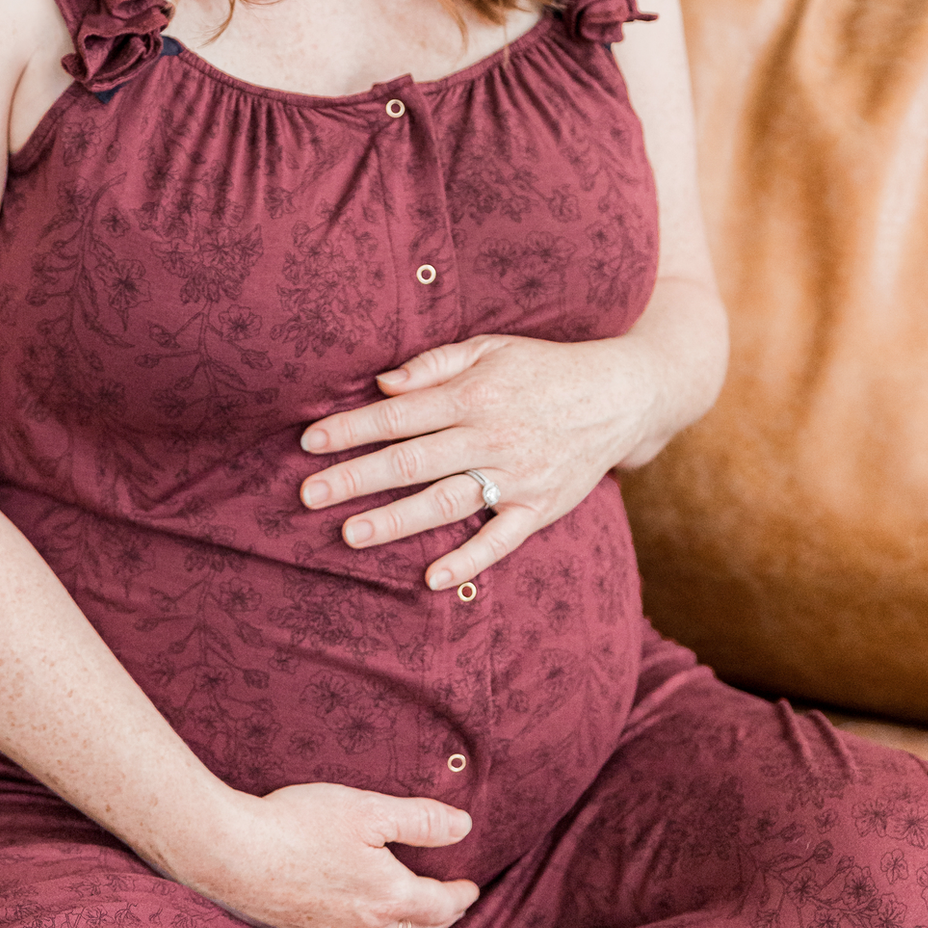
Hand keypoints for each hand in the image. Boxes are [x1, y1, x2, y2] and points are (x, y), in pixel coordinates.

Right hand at [173, 782, 477, 927]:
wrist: (233, 855)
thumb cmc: (300, 825)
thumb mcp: (367, 810)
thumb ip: (418, 820)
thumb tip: (463, 827)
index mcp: (388, 897)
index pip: (440, 906)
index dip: (460, 897)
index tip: (472, 889)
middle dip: (440, 921)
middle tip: (452, 908)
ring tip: (413, 917)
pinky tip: (361, 926)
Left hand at [298, 332, 658, 589]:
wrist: (619, 396)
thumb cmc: (541, 368)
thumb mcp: (489, 348)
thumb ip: (433, 365)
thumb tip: (383, 385)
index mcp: (473, 394)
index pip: (398, 414)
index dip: (351, 429)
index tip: (309, 444)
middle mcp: (491, 436)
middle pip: (411, 460)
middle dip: (356, 478)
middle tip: (308, 496)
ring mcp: (517, 476)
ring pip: (447, 501)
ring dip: (396, 520)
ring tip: (350, 535)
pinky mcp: (541, 508)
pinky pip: (501, 540)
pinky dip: (469, 561)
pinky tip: (432, 578)